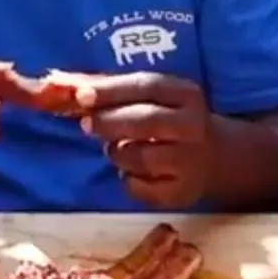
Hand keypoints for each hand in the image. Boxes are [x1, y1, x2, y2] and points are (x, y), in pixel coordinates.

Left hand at [76, 72, 212, 207]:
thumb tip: (61, 85)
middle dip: (109, 122)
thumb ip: (111, 90)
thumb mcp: (151, 97)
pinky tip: (134, 171)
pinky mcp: (180, 193)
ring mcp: (189, 161)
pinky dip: (127, 179)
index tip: (80, 95)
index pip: (146, 86)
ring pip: (139, 157)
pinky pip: (139, 187)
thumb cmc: (168, 118)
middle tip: (86, 124)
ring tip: (117, 147)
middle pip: (146, 121)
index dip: (111, 90)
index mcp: (185, 93)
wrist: (217, 158)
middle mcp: (192, 125)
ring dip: (117, 153)